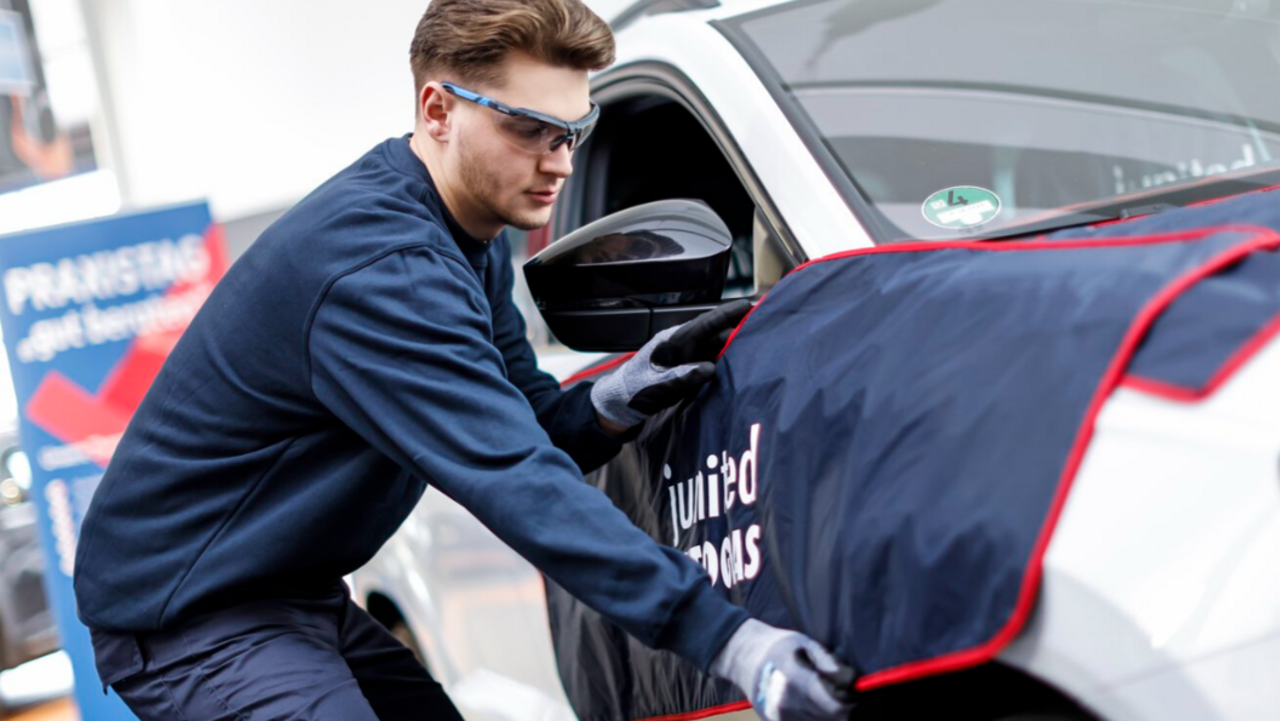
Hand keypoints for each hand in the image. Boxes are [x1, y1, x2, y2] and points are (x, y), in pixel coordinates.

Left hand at [590, 299, 751, 427]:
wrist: (620, 403)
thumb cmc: (633, 390)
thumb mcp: (657, 385)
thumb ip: (682, 377)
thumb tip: (710, 369)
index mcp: (673, 341)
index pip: (704, 324)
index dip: (727, 314)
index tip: (748, 306)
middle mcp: (683, 346)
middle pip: (716, 334)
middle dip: (739, 329)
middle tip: (765, 326)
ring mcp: (688, 358)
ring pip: (717, 348)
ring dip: (736, 347)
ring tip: (761, 344)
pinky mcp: (690, 370)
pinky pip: (713, 362)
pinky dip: (728, 362)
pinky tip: (743, 365)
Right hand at [711, 619, 856, 720]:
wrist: (742, 656)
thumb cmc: (776, 646)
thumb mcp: (803, 643)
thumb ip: (827, 662)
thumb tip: (849, 679)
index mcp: (795, 680)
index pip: (835, 707)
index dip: (848, 700)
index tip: (851, 690)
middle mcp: (786, 703)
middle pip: (830, 718)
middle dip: (840, 707)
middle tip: (839, 692)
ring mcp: (779, 716)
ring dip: (827, 714)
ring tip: (822, 696)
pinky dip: (812, 718)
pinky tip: (809, 703)